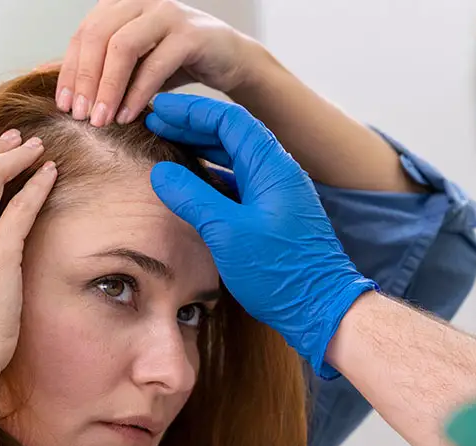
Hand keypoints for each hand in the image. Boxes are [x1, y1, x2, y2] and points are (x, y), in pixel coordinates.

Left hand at [56, 0, 258, 126]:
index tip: (64, 105)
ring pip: (123, 47)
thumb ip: (96, 66)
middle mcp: (140, 1)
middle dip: (86, 80)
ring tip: (101, 121)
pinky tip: (127, 116)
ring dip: (108, 88)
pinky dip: (137, 93)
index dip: (70, 70)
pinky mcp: (190, 34)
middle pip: (98, 37)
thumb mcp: (130, 63)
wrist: (228, 58)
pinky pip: (155, 64)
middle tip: (80, 117)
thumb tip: (47, 77)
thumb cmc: (174, 62)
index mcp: (120, 4)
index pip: (83, 34)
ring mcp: (166, 13)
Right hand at [146, 94, 377, 377]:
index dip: (191, 110)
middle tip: (155, 122)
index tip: (159, 108)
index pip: (229, 119)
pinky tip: (192, 180)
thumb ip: (193, 198)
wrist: (319, 307)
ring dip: (201, 148)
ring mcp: (276, 194)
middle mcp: (277, 173)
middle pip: (231, 134)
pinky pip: (237, 182)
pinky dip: (212, 174)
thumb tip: (161, 172)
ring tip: (167, 144)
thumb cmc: (279, 272)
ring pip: (233, 158)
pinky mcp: (271, 214)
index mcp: (272, 167)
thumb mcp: (227, 233)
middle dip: (192, 125)